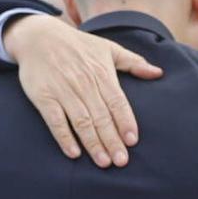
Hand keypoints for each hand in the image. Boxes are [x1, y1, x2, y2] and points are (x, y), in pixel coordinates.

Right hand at [3, 15, 161, 167]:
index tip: (132, 141)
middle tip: (121, 161)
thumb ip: (133, 62)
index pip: (117, 102)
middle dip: (112, 140)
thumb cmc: (78, 45)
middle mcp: (84, 83)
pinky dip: (64, 137)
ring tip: (103, 162)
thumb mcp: (107, 47)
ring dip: (93, 143)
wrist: (38, 36)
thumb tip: (158, 73)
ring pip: (81, 121)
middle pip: (101, 116)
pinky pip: (55, 120)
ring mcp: (63, 91)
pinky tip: (74, 153)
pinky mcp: (44, 97)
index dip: (125, 121)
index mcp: (101, 73)